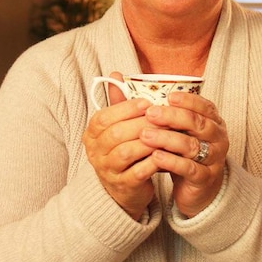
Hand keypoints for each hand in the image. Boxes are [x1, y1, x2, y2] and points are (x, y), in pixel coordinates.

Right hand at [82, 72, 160, 219]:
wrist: (126, 188)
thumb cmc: (125, 149)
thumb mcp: (119, 126)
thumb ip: (119, 102)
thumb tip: (116, 74)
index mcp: (92, 134)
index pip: (103, 118)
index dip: (125, 109)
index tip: (147, 103)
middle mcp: (95, 153)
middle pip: (116, 134)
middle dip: (142, 123)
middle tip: (164, 116)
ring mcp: (108, 171)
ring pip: (128, 152)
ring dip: (150, 140)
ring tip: (169, 132)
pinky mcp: (124, 186)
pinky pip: (140, 171)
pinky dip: (155, 161)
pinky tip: (169, 152)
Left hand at [138, 92, 227, 217]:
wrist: (196, 187)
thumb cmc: (182, 152)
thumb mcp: (175, 129)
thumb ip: (158, 108)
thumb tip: (123, 82)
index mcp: (213, 121)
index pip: (204, 106)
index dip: (188, 100)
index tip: (168, 96)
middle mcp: (217, 138)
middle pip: (198, 123)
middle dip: (173, 117)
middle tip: (150, 113)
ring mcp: (214, 158)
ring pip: (192, 145)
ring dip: (167, 139)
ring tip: (146, 135)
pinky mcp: (205, 178)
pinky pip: (189, 168)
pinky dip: (172, 161)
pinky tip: (155, 156)